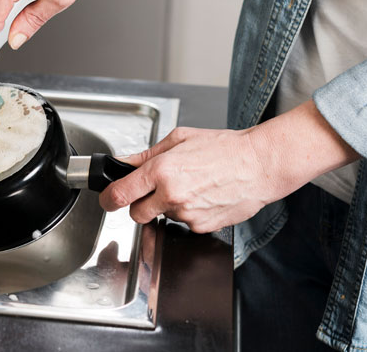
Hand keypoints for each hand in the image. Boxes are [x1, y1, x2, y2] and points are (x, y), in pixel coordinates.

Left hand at [99, 101, 359, 232]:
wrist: (259, 165)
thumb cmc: (224, 148)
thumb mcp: (179, 139)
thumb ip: (146, 154)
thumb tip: (124, 162)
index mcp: (162, 170)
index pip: (120, 194)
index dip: (108, 199)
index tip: (107, 199)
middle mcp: (172, 195)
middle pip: (136, 214)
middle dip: (139, 204)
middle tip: (151, 191)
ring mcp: (187, 214)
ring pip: (162, 217)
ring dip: (167, 206)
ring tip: (190, 185)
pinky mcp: (202, 227)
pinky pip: (183, 223)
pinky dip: (187, 213)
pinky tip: (201, 196)